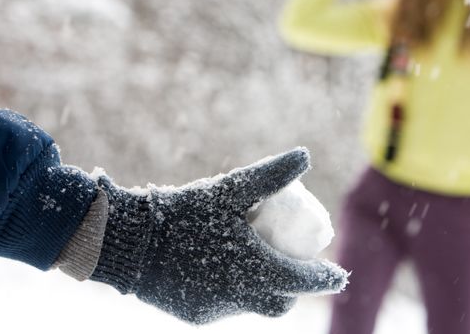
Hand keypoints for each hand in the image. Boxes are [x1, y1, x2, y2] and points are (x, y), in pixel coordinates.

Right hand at [89, 148, 347, 323]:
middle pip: (278, 302)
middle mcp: (238, 299)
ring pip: (250, 304)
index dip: (324, 279)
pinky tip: (225, 271)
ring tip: (258, 262)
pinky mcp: (194, 315)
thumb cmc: (185, 213)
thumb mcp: (229, 190)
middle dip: (293, 289)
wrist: (131, 242)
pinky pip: (223, 306)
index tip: (339, 275)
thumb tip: (304, 154)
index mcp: (254, 271)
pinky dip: (233, 292)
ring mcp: (215, 310)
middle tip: (294, 267)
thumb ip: (268, 174)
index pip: (302, 282)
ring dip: (261, 289)